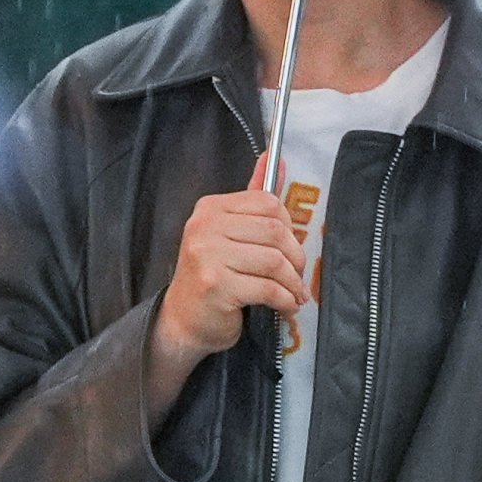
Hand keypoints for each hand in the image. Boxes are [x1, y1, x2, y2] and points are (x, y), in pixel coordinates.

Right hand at [149, 188, 306, 418]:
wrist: (184, 321)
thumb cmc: (212, 277)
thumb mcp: (229, 234)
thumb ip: (252, 199)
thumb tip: (275, 160)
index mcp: (210, 208)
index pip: (268, 203)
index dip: (289, 228)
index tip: (290, 249)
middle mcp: (205, 226)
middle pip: (275, 231)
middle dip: (296, 258)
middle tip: (297, 277)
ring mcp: (208, 256)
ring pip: (274, 261)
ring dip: (293, 283)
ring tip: (294, 294)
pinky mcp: (216, 285)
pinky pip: (267, 288)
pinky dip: (285, 300)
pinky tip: (286, 306)